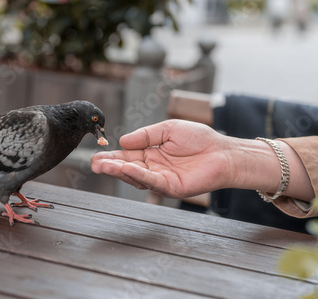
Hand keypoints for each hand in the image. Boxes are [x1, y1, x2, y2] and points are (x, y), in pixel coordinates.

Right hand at [91, 120, 237, 197]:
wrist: (223, 152)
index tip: (96, 156)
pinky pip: (151, 181)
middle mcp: (154, 168)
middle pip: (127, 169)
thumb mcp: (168, 129)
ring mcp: (162, 180)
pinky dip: (138, 175)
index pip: (127, 156)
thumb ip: (145, 135)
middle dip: (110, 167)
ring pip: (136, 177)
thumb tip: (122, 141)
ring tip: (104, 166)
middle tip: (94, 164)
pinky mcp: (171, 188)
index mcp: (151, 154)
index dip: (112, 156)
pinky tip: (127, 167)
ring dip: (119, 171)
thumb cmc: (200, 139)